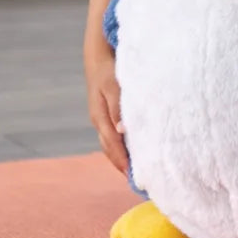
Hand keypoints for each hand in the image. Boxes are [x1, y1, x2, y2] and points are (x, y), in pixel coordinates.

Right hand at [84, 44, 128, 173]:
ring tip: (136, 171)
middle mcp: (99, 121)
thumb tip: (122, 131)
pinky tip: (132, 150)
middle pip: (110, 149)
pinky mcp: (106, 114)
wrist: (98, 57)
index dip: (123, 161)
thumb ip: (118, 108)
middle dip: (122, 164)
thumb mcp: (114, 87)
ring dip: (121, 157)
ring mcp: (101, 118)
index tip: (135, 175)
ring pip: (110, 144)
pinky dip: (121, 146)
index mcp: (100, 118)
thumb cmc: (109, 70)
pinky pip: (112, 136)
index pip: (113, 146)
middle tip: (139, 180)